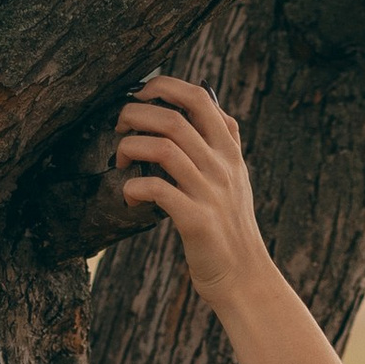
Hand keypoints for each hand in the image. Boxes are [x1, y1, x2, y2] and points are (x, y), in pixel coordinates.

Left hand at [115, 78, 267, 301]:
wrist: (245, 276)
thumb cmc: (230, 225)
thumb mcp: (236, 176)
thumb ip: (223, 141)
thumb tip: (208, 103)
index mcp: (229, 151)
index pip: (199, 98)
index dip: (164, 87)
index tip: (139, 95)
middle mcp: (222, 167)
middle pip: (173, 119)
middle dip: (134, 115)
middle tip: (119, 128)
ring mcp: (210, 193)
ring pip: (162, 149)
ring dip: (130, 148)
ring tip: (121, 160)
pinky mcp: (196, 221)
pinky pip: (157, 191)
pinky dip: (133, 189)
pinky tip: (130, 197)